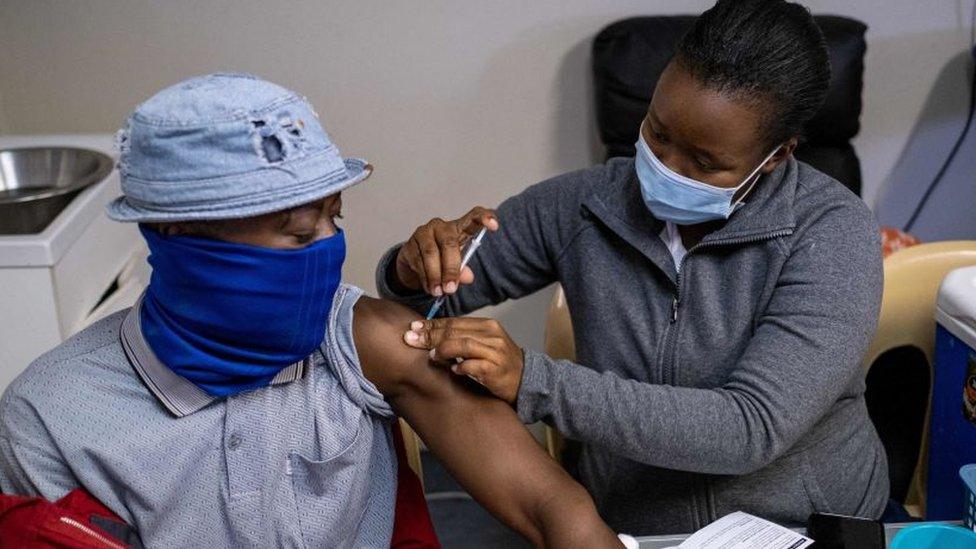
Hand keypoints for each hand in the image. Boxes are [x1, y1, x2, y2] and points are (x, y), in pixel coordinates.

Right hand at [395, 206, 499, 296]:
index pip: (474, 216)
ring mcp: (423, 233)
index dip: (484, 218)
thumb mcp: (457, 266)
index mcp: (459, 228)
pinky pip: (417, 261)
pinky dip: (424, 278)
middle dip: (451, 268)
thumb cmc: (441, 261)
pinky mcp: (409, 244)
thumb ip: (463, 269)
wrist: (414, 265)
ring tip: (439, 292)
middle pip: (449, 243)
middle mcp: (441, 226)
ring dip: (435, 276)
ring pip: (430, 253)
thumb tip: (467, 277)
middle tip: (451, 289)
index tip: (494, 226)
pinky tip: (429, 288)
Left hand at [403, 317, 523, 404]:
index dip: (431, 325)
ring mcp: (495, 351)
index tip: (413, 328)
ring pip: (463, 344)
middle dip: (430, 335)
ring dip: (443, 350)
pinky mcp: (497, 369)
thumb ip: (461, 338)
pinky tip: (453, 370)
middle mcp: (492, 335)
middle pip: (454, 331)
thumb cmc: (499, 363)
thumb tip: (430, 335)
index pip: (453, 322)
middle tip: (411, 339)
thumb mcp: (482, 345)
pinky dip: (461, 367)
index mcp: (486, 325)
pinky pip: (474, 365)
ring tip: (432, 357)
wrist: (526, 380)